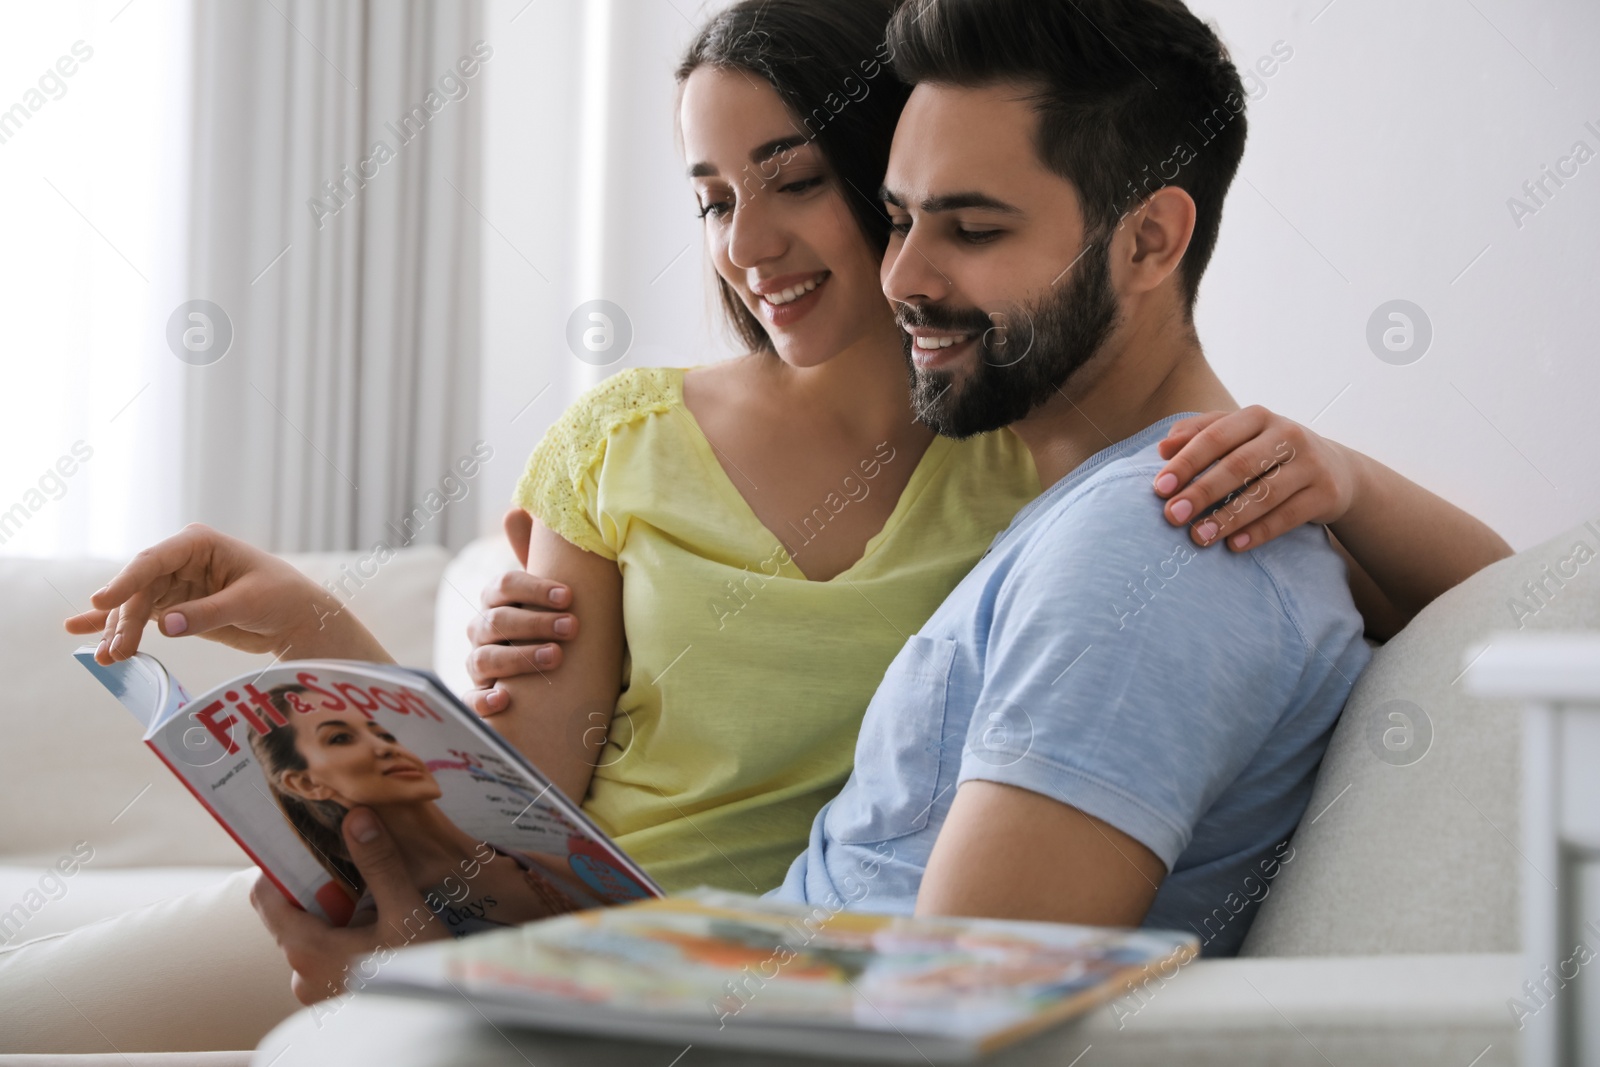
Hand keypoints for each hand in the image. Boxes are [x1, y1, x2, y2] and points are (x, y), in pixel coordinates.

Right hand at [63, 523, 362, 663]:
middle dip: (123, 620)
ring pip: (137, 606)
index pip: (153, 560)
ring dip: (119, 631)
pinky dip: (119, 628)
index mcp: (199, 544)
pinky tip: (85, 635)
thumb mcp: (248, 603)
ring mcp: (176, 584)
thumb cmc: (282, 598)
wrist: (299, 619)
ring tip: (107, 659)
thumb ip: (207, 613)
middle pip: (140, 589)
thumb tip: (165, 625)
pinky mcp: (177, 607)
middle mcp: (181, 560)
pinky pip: (143, 617)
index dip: (125, 581)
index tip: (101, 602)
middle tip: (115, 652)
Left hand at [250, 807, 445, 1004]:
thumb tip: (356, 818)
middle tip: (358, 867)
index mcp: (306, 950)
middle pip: (294, 914)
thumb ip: (379, 865)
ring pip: (315, 936)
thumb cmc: (420, 973)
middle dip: (322, 888)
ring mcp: (317, 992)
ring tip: (378, 899)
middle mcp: (301, 974)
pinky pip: (329, 957)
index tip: (307, 843)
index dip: (281, 865)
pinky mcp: (336, 1000)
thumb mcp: (406, 913)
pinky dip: (347, 937)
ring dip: (339, 915)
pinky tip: (382, 930)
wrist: (440, 1024)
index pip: (265, 896)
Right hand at [461, 508, 576, 718]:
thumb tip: (516, 507)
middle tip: (573, 628)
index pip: (504, 586)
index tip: (569, 596)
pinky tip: (505, 700)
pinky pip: (470, 701)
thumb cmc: (545, 624)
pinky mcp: (479, 699)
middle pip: (497, 621)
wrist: (546, 679)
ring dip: (520, 657)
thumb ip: (534, 552)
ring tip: (556, 658)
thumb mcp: (546, 592)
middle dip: (535, 622)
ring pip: (485, 659)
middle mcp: (482, 631)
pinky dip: (483, 700)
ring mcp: (478, 666)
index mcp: (497, 600)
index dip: (535, 589)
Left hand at [1152, 406, 1360, 550]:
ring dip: (1228, 517)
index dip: (1186, 462)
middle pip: (1239, 465)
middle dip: (1202, 492)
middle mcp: (1288, 434)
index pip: (1216, 437)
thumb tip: (1163, 448)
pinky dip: (1260, 532)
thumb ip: (1199, 434)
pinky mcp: (1327, 492)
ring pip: (1264, 493)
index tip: (1160, 488)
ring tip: (1198, 536)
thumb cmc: (1269, 452)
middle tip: (1173, 516)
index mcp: (1258, 416)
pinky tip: (1234, 545)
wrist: (1335, 469)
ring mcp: (1311, 463)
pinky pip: (1289, 516)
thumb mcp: (1238, 435)